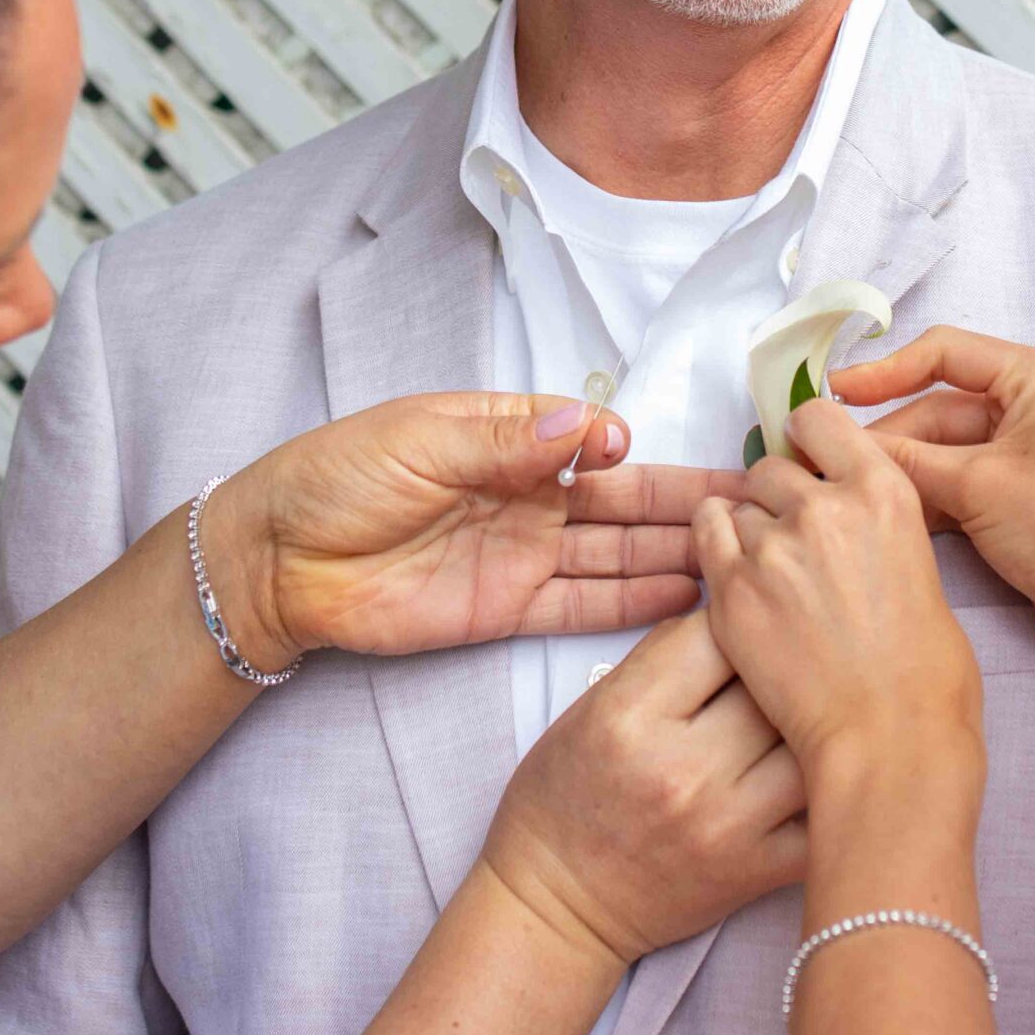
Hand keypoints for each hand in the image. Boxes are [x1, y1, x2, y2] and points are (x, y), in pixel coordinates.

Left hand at [204, 396, 741, 670]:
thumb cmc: (337, 477)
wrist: (279, 560)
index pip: (592, 439)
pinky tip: (688, 600)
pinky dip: (635, 604)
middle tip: (756, 512)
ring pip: (618, 552)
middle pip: (624, 499)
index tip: (652, 456)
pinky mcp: (512, 608)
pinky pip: (585, 605)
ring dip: (676, 555)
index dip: (632, 449)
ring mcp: (525, 553)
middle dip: (685, 504)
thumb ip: (504, 442)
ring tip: (743, 560)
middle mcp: (530, 494)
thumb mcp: (418, 443)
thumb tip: (586, 426)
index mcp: (508, 436)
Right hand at [478, 611, 807, 967]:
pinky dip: (837, 783)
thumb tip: (734, 612)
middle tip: (794, 654)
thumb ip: (662, 656)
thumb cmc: (568, 795)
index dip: (742, 614)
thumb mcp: (592, 706)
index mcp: (630, 716)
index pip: (718, 633)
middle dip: (788, 661)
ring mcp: (726, 824)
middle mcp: (681, 769)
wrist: (559, 902)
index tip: (749, 618)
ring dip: (818, 718)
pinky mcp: (756, 871)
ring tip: (819, 705)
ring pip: (813, 742)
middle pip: (773, 682)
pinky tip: (832, 763)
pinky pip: (825, 814)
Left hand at [693, 401, 981, 798]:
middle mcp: (823, 504)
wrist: (892, 739)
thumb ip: (877, 531)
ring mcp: (772, 544)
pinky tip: (735, 577)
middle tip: (791, 544)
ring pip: (736, 505)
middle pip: (770, 467)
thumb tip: (850, 527)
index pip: (819, 419)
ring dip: (747, 530)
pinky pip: (705, 535)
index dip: (807, 439)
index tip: (806, 461)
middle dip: (776, 497)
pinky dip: (714, 549)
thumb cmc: (926, 675)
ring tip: (770, 579)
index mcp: (883, 491)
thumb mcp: (922, 571)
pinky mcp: (731, 588)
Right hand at [832, 327, 1034, 670]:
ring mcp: (1029, 447)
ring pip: (945, 446)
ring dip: (902, 469)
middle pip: (940, 406)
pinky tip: (885, 512)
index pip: (946, 352)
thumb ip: (904, 460)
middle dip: (889, 437)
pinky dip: (927, 492)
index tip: (834, 393)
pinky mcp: (1021, 488)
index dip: (884, 371)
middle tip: (827, 459)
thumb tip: (841, 441)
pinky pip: (960, 475)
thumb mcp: (974, 486)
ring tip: (847, 488)